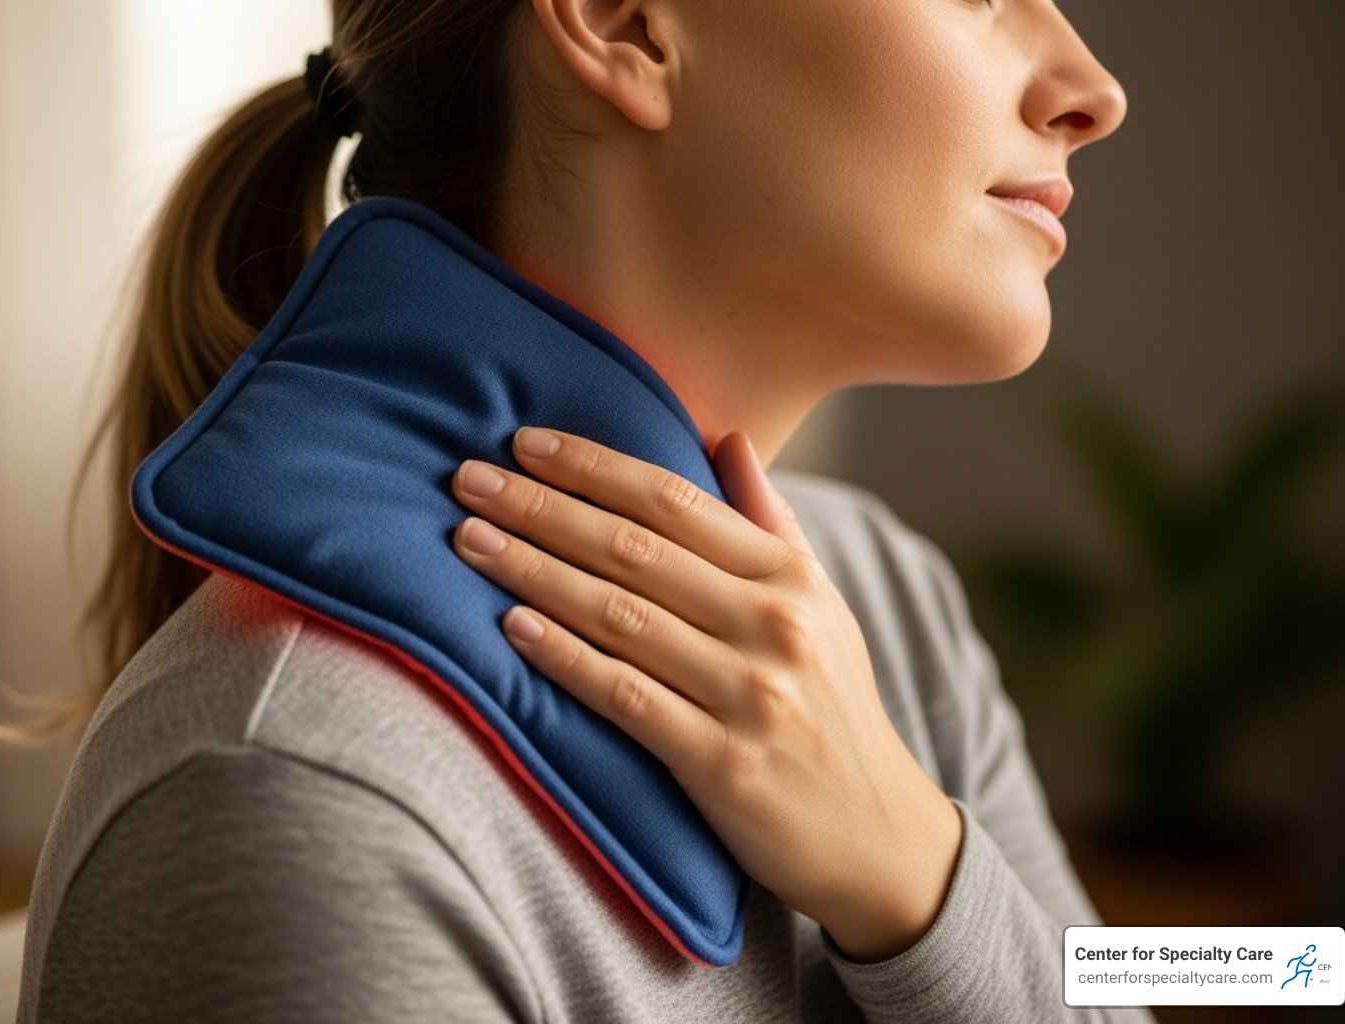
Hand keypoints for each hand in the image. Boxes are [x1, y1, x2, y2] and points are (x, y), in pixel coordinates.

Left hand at [450, 426, 960, 961]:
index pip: (674, 500)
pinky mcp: (721, 762)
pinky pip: (624, 695)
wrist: (878, 836)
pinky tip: (511, 627)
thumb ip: (769, 523)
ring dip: (533, 571)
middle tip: (467, 479)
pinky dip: (564, 657)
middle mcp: (773, 624)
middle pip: (634, 548)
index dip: (592, 465)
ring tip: (468, 541)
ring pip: (618, 614)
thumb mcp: (823, 606)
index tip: (524, 442)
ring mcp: (749, 694)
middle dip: (541, 507)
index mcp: (790, 577)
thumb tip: (727, 438)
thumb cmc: (833, 708)